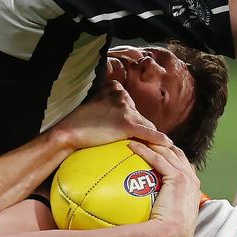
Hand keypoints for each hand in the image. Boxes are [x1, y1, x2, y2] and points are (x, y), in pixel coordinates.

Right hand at [54, 81, 170, 149]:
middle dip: (141, 129)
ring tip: (157, 148)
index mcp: (115, 88)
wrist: (69, 132)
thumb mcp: (95, 105)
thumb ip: (108, 106)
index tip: (128, 130)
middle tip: (143, 143)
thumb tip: (115, 116)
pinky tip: (167, 143)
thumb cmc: (79, 122)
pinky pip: (148, 132)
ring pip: (146, 124)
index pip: (131, 106)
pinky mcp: (127, 124)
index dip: (131, 120)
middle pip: (140, 115)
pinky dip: (158, 139)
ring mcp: (126, 109)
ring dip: (150, 137)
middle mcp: (122, 95)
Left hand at [129, 141, 200, 236]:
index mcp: (193, 191)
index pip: (183, 166)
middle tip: (145, 138)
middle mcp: (193, 181)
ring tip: (137, 137)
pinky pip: (158, 158)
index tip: (155, 152)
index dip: (170, 157)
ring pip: (168, 152)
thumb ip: (161, 213)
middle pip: (177, 154)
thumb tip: (144, 216)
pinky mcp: (177, 178)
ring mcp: (187, 178)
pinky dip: (144, 149)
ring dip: (152, 142)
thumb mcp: (167, 223)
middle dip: (162, 144)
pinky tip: (131, 146)